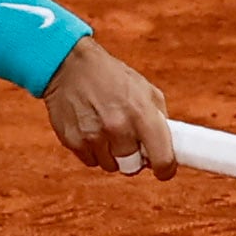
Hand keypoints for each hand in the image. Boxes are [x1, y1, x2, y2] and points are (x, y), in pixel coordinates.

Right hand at [42, 36, 174, 177]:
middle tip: (130, 142)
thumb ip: (158, 119)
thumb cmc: (111, 77)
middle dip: (134, 158)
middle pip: (133, 167)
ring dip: (112, 154)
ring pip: (111, 166)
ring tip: (106, 130)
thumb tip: (167, 147)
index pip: (162, 159)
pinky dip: (93, 150)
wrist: (68, 65)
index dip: (165, 169)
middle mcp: (117, 127)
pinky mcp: (73, 141)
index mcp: (141, 113)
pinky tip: (90, 129)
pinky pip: (91, 161)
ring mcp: (93, 136)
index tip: (163, 169)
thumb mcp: (144, 89)